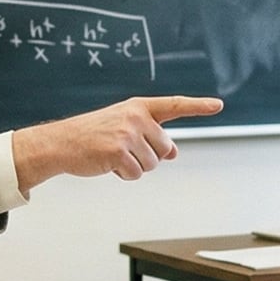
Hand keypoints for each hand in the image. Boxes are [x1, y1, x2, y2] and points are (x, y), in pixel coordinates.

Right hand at [10, 96, 224, 187]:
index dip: (198, 106)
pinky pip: (136, 174)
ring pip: (152, 164)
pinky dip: (124, 175)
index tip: (218, 105)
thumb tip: (173, 152)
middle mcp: (136, 117)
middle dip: (147, 155)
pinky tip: (107, 163)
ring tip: (112, 154)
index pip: (174, 105)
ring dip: (135, 166)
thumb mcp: (124, 129)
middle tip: (121, 149)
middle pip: (164, 148)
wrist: (61, 142)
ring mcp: (128, 133)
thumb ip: (151, 136)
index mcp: (139, 107)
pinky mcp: (119, 151)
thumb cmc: (93, 135)